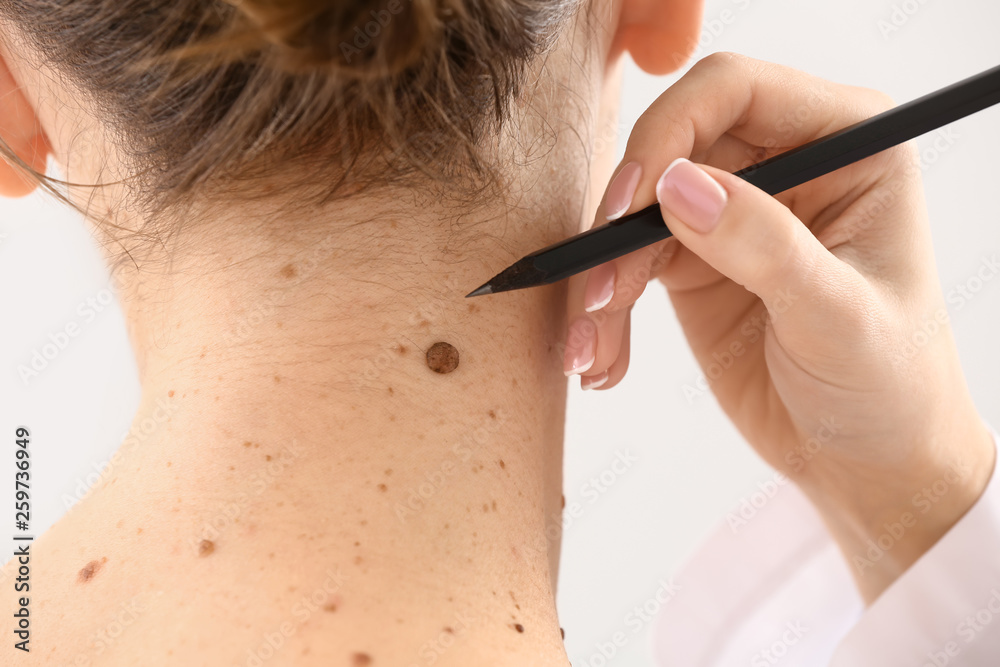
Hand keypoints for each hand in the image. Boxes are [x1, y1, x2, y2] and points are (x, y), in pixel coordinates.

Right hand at [564, 52, 995, 601]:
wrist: (868, 464)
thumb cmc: (888, 388)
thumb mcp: (837, 317)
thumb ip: (764, 246)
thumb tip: (677, 185)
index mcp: (846, 146)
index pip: (734, 91)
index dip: (670, 133)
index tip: (633, 205)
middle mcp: (785, 166)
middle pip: (669, 146)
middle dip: (622, 219)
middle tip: (599, 289)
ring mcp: (734, 213)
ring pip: (635, 211)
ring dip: (601, 276)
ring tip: (592, 344)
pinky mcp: (694, 263)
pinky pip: (625, 265)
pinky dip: (603, 310)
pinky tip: (602, 359)